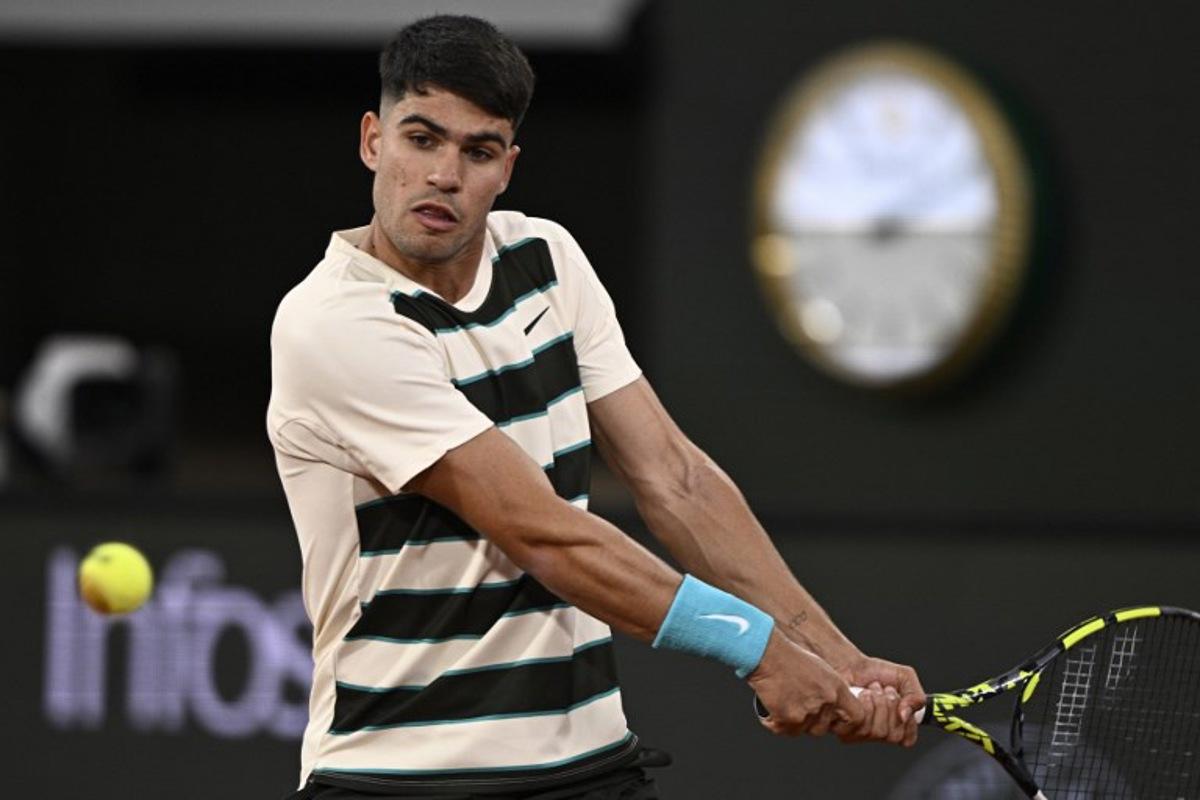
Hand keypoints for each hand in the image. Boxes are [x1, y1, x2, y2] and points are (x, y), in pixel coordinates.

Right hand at [747, 630, 865, 736]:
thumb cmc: (790, 657)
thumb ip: (830, 690)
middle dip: (812, 722)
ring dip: (794, 722)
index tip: (840, 722)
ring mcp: (806, 713)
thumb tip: (833, 707)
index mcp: (836, 688)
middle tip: (798, 705)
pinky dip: (776, 722)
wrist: (767, 655)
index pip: (856, 716)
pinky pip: (784, 730)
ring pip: (803, 730)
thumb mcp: (821, 669)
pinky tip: (772, 708)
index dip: (848, 722)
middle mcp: (825, 703)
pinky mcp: (787, 720)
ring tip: (784, 702)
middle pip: (823, 728)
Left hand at [830, 654, 924, 746]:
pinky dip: (864, 703)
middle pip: (894, 736)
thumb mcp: (905, 677)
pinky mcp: (845, 730)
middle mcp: (877, 732)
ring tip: (871, 690)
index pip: (907, 739)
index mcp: (894, 725)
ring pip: (879, 732)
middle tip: (885, 692)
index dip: (908, 722)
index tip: (903, 704)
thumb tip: (905, 716)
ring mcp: (861, 734)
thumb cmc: (873, 672)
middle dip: (892, 706)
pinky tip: (860, 695)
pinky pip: (862, 725)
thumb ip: (917, 696)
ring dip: (878, 703)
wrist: (847, 664)